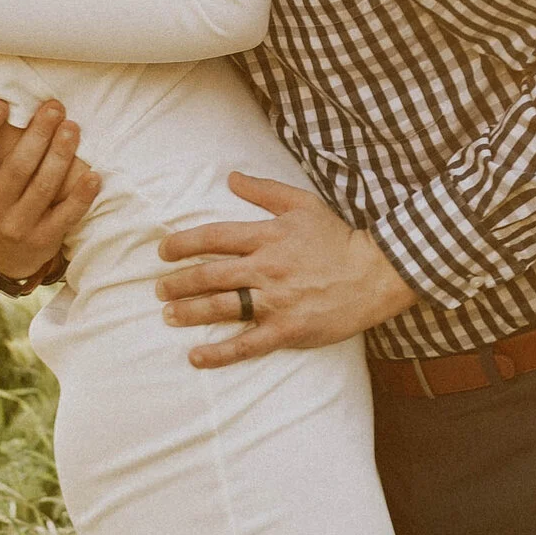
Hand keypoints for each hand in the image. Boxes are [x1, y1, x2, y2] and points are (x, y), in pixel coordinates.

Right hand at [0, 95, 101, 282]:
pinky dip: (80, 195)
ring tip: (73, 128)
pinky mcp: (44, 240)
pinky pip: (65, 216)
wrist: (2, 259)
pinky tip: (93, 174)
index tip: (0, 103)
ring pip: (43, 188)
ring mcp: (19, 226)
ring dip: (60, 156)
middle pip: (16, 168)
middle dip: (37, 135)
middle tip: (54, 107)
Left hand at [156, 174, 418, 363]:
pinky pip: (246, 344)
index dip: (182, 244)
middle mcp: (266, 268)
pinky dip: (218, 352)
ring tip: (168, 315)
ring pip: (221, 308)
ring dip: (189, 312)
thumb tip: (231, 177)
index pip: (213, 238)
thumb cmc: (337, 237)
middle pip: (209, 275)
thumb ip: (264, 190)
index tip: (163, 252)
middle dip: (178, 283)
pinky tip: (196, 356)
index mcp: (267, 236)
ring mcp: (276, 301)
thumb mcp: (302, 204)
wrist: (375, 274)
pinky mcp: (287, 329)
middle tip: (160, 289)